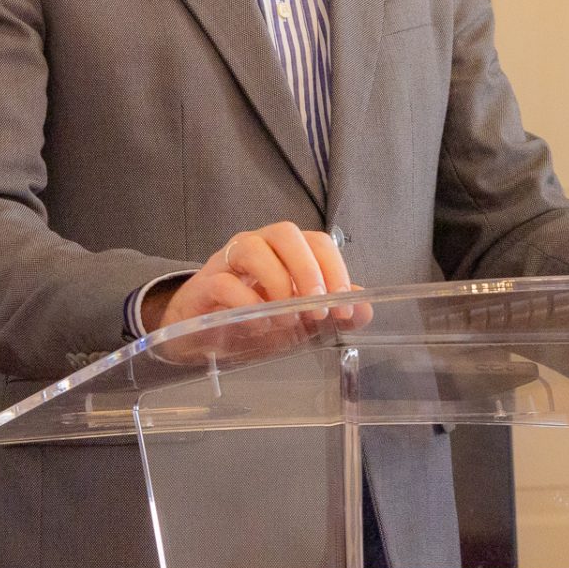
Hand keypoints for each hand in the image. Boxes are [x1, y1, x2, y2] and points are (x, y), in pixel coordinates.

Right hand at [147, 222, 371, 362]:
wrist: (203, 334)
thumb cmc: (255, 319)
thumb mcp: (300, 321)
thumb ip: (333, 313)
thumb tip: (365, 308)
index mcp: (286, 250)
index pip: (318, 241)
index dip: (335, 270)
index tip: (342, 307)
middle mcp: (258, 245)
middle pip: (285, 233)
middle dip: (307, 269)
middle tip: (317, 308)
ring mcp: (227, 261)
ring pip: (251, 247)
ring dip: (276, 283)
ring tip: (287, 319)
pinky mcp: (204, 284)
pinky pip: (223, 282)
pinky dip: (246, 303)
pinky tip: (259, 326)